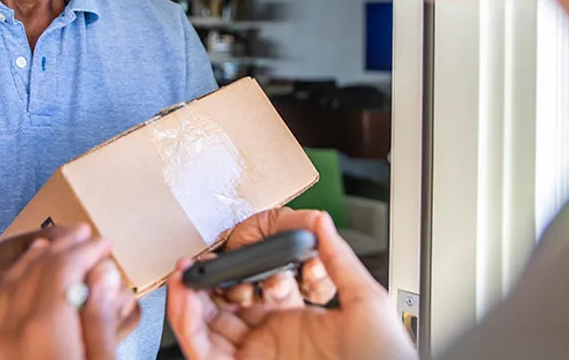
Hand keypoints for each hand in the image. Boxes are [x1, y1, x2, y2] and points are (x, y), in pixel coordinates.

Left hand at [0, 224, 140, 359]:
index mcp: (47, 329)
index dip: (87, 250)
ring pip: (7, 291)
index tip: (105, 244)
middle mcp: (13, 333)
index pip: (64, 269)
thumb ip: (103, 321)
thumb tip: (104, 276)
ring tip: (47, 250)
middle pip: (36, 274)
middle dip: (63, 251)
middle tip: (86, 240)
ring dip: (28, 265)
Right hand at [167, 213, 415, 359]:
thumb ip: (337, 259)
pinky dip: (186, 323)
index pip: (256, 293)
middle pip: (224, 311)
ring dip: (189, 300)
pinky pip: (202, 350)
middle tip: (196, 262)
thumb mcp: (364, 300)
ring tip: (184, 273)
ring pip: (207, 330)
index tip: (228, 251)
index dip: (238, 272)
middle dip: (206, 285)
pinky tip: (184, 296)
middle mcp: (272, 342)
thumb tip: (322, 221)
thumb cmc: (383, 359)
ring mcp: (256, 358)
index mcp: (299, 324)